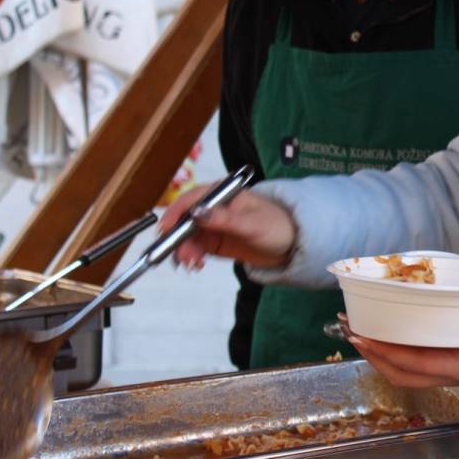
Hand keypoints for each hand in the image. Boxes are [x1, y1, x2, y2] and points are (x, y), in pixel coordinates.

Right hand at [159, 184, 296, 269]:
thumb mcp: (251, 223)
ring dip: (184, 250)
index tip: (165, 230)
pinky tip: (196, 265)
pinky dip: (191, 256)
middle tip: (181, 256)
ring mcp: (213, 225)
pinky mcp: (215, 241)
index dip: (175, 213)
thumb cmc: (277, 225)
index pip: (192, 199)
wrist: (293, 244)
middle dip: (178, 238)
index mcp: (223, 193)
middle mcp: (214, 207)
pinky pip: (195, 247)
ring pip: (188, 236)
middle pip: (185, 220)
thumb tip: (197, 212)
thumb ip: (224, 219)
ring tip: (192, 264)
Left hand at [343, 312, 458, 389]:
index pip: (416, 365)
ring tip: (364, 329)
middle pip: (402, 373)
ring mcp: (454, 368)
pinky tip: (394, 330)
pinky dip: (399, 349)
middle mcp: (455, 371)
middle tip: (351, 328)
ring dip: (382, 353)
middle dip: (373, 354)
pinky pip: (418, 361)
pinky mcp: (456, 360)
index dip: (386, 352)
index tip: (364, 335)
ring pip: (407, 370)